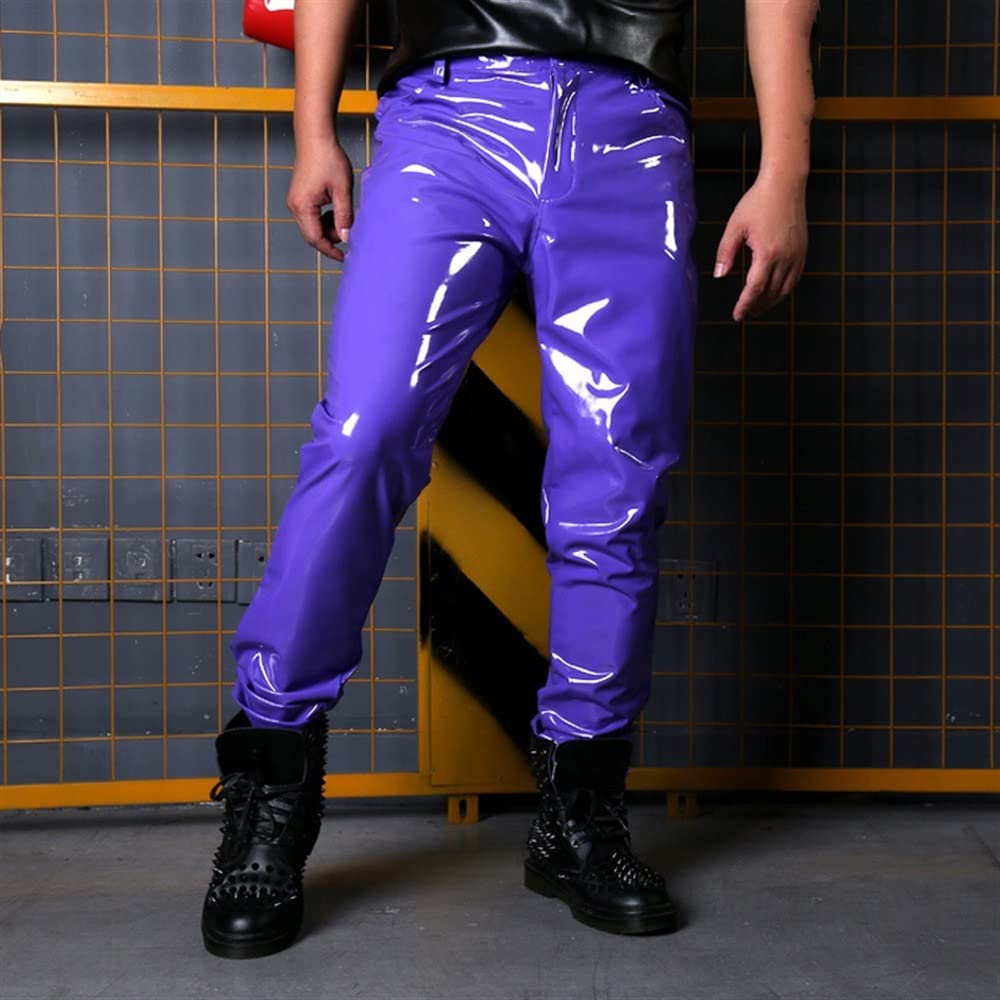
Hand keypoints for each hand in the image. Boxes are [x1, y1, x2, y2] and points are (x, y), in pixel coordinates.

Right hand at [287, 136, 353, 260]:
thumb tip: (347, 237)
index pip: (315, 239)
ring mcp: (296, 201)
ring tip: (344, 213)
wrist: (315, 137)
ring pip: (313, 226)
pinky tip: (336, 207)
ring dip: (329, 226)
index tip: (345, 257)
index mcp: (303, 206)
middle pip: (313, 235)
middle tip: (349, 228)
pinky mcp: (300, 196)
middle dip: (331, 237)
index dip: (330, 250)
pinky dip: (325, 217)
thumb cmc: (328, 159)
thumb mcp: (342, 190)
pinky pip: (312, 216)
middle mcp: (295, 206)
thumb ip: (344, 216)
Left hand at [715, 173, 807, 321]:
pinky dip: (783, 289)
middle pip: (770, 293)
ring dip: (771, 302)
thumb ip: (725, 253)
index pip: (754, 289)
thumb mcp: (735, 227)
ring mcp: (797, 255)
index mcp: (767, 253)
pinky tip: (773, 292)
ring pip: (785, 289)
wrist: (784, 184)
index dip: (745, 305)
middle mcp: (786, 257)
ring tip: (757, 308)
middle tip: (744, 314)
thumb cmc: (758, 202)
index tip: (737, 315)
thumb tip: (719, 275)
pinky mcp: (803, 251)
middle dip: (756, 307)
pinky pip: (794, 278)